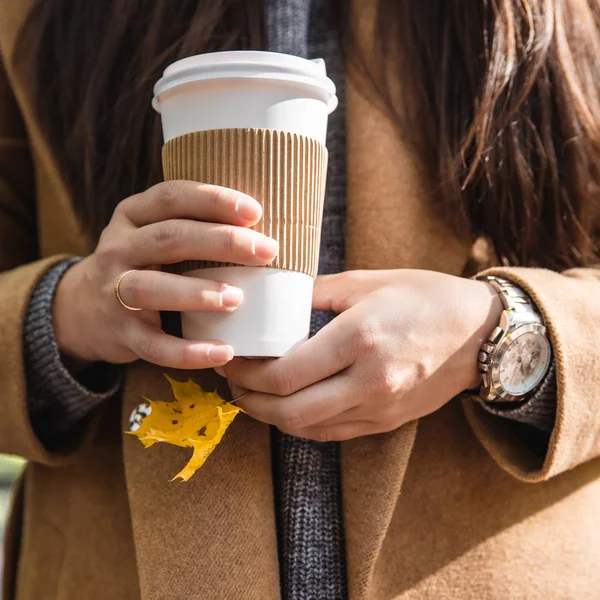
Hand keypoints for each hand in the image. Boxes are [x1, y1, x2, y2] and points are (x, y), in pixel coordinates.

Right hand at [54, 181, 277, 369]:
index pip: (171, 198)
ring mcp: (115, 292)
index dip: (213, 201)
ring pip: (152, 288)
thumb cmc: (138, 265)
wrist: (80, 310)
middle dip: (221, 241)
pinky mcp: (121, 333)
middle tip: (265, 251)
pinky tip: (223, 352)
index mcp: (131, 217)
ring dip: (197, 292)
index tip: (254, 211)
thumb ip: (189, 226)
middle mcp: (119, 249)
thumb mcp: (149, 234)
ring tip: (236, 298)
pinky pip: (155, 345)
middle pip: (169, 238)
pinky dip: (189, 352)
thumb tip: (260, 231)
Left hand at [219, 270, 501, 440]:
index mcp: (360, 338)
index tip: (230, 359)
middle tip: (231, 381)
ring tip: (251, 395)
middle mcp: (368, 380)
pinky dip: (300, 425)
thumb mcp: (368, 282)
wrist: (481, 335)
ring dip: (270, 416)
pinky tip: (287, 407)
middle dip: (249, 400)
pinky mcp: (386, 421)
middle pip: (289, 410)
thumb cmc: (426, 298)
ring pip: (307, 428)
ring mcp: (379, 407)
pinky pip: (331, 433)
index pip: (285, 372)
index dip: (247, 372)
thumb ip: (317, 292)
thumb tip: (278, 299)